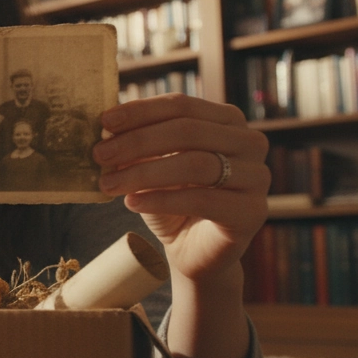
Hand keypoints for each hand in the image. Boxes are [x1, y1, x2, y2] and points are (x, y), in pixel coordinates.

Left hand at [93, 94, 269, 283]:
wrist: (193, 252)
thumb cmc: (173, 200)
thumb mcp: (153, 164)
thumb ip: (140, 141)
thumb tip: (106, 124)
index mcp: (228, 120)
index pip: (182, 106)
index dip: (141, 111)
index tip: (104, 121)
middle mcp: (250, 142)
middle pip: (188, 131)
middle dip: (138, 141)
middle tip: (100, 154)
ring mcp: (257, 177)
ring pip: (195, 164)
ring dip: (144, 173)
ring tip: (108, 183)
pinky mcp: (252, 212)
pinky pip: (203, 199)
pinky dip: (161, 200)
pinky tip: (132, 203)